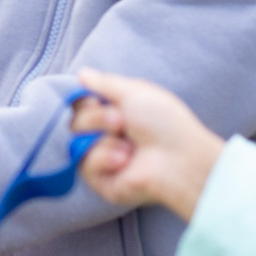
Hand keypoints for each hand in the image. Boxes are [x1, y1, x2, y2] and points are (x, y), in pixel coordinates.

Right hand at [71, 68, 226, 220]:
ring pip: (76, 143)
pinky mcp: (102, 182)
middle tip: (121, 122)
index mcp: (116, 113)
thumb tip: (81, 73)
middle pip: (75, 122)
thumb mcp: (135, 91)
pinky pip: (85, 166)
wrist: (179, 159)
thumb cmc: (165, 123)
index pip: (81, 105)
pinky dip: (104, 159)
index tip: (95, 99)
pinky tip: (125, 161)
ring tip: (129, 146)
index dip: (83, 101)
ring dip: (103, 139)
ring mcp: (103, 160)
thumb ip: (105, 82)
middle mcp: (107, 136)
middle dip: (96, 118)